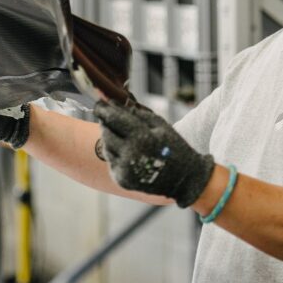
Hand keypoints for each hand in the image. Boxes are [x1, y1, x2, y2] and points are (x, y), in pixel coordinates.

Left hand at [95, 101, 213, 207]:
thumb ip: (139, 113)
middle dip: (104, 121)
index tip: (99, 102)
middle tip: (104, 113)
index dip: (104, 109)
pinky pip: (111, 161)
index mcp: (142, 138)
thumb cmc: (174, 148)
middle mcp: (130, 155)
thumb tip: (117, 104)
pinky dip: (114, 152)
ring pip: (107, 146)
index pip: (114, 119)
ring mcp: (125, 170)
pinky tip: (123, 148)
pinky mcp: (122, 180)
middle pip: (106, 132)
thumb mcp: (161, 126)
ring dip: (109, 136)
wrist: (184, 179)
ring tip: (118, 131)